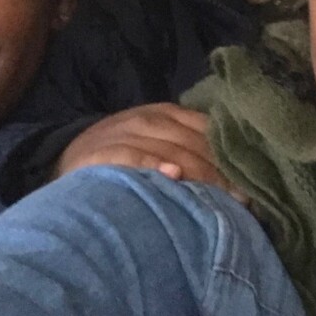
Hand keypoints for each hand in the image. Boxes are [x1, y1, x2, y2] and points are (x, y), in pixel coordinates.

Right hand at [55, 104, 242, 199]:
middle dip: (221, 173)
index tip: (250, 185)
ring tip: (222, 200)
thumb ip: (189, 152)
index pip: (208, 130)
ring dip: (200, 175)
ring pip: (173, 150)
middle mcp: (150, 118)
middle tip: (243, 202)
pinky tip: (173, 177)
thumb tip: (236, 182)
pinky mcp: (104, 152)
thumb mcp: (155, 144)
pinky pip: (135, 158)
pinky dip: (154, 166)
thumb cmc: (122, 158)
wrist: (64, 161)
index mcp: (167, 113)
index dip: (231, 157)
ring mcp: (126, 132)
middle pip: (196, 144)